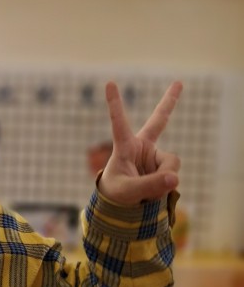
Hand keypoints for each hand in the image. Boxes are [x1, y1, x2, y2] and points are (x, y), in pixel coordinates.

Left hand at [98, 81, 181, 205]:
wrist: (122, 203)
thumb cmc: (116, 193)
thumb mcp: (128, 192)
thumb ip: (149, 186)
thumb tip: (175, 178)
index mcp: (124, 147)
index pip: (118, 123)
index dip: (115, 104)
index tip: (108, 83)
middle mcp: (141, 147)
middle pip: (159, 121)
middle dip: (169, 102)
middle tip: (178, 83)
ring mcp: (155, 156)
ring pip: (171, 164)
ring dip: (164, 180)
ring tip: (149, 192)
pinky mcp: (164, 167)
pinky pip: (173, 175)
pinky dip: (166, 186)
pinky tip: (156, 191)